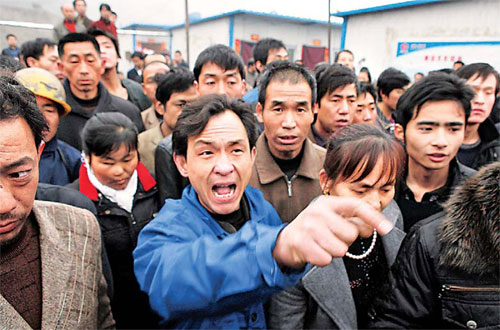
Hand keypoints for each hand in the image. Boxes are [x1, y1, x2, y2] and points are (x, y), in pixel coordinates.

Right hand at [272, 195, 392, 268]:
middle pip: (350, 234)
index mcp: (327, 202)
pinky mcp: (301, 243)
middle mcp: (317, 212)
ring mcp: (308, 227)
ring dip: (334, 251)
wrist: (284, 241)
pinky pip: (326, 259)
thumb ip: (351, 220)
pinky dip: (322, 259)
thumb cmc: (313, 229)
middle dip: (345, 241)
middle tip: (331, 238)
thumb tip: (373, 227)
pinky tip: (314, 251)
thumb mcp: (330, 217)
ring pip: (340, 249)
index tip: (386, 228)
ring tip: (322, 245)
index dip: (373, 217)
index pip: (356, 206)